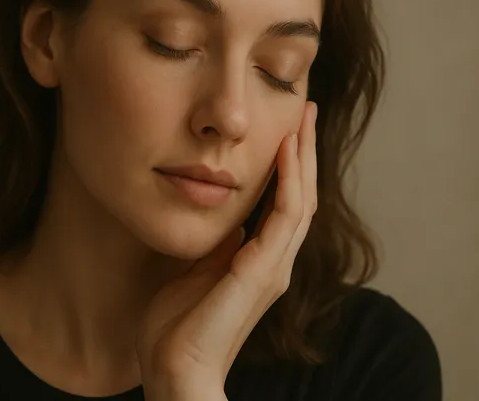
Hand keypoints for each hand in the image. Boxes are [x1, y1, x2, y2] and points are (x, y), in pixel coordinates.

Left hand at [136, 102, 318, 400]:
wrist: (174, 369)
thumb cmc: (177, 326)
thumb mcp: (196, 269)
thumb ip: (217, 245)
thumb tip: (228, 218)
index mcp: (259, 261)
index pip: (284, 203)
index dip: (289, 166)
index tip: (287, 129)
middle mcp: (275, 262)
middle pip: (300, 196)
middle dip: (304, 152)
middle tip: (305, 110)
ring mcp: (273, 268)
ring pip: (300, 201)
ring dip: (303, 158)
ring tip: (303, 120)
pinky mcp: (262, 272)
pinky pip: (283, 218)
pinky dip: (289, 182)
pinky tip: (287, 152)